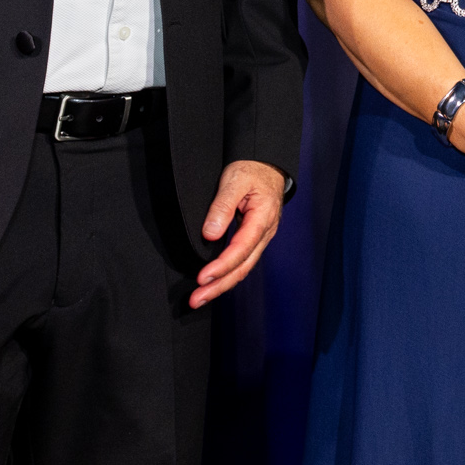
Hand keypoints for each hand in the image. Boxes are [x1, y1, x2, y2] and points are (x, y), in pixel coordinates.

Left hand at [190, 159, 287, 308]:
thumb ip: (222, 206)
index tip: (202, 277)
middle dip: (219, 286)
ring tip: (200, 297)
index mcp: (262, 219)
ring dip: (221, 285)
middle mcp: (265, 233)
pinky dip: (227, 275)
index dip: (221, 266)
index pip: (241, 249)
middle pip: (243, 267)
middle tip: (196, 299)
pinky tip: (214, 282)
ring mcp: (260, 238)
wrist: (268, 165)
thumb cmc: (252, 170)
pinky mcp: (253, 239)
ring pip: (243, 268)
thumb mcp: (234, 181)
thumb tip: (210, 234)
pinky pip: (242, 262)